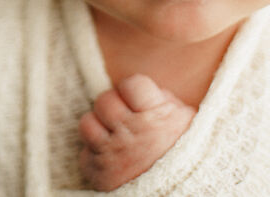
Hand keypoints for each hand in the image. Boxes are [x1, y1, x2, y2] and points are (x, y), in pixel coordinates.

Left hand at [78, 74, 195, 190]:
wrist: (181, 192)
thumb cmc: (183, 154)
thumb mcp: (184, 120)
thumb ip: (161, 100)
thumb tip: (137, 88)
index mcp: (156, 117)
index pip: (131, 84)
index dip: (132, 89)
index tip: (137, 98)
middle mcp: (131, 133)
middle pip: (104, 101)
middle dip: (113, 105)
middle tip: (124, 116)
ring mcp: (113, 154)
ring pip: (87, 123)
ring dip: (98, 126)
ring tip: (114, 135)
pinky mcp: (100, 174)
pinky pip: (85, 153)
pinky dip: (95, 153)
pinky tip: (111, 156)